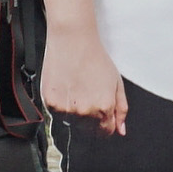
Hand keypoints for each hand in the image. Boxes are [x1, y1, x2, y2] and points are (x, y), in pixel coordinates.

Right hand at [42, 19, 126, 135]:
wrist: (72, 40)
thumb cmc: (95, 57)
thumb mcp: (116, 82)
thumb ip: (121, 109)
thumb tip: (121, 130)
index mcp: (104, 107)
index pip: (105, 131)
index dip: (104, 123)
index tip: (101, 114)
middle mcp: (85, 112)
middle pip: (88, 129)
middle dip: (90, 117)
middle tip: (87, 94)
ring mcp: (66, 109)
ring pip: (72, 121)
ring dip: (74, 110)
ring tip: (76, 87)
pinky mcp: (51, 103)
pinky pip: (57, 113)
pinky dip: (60, 103)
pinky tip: (65, 86)